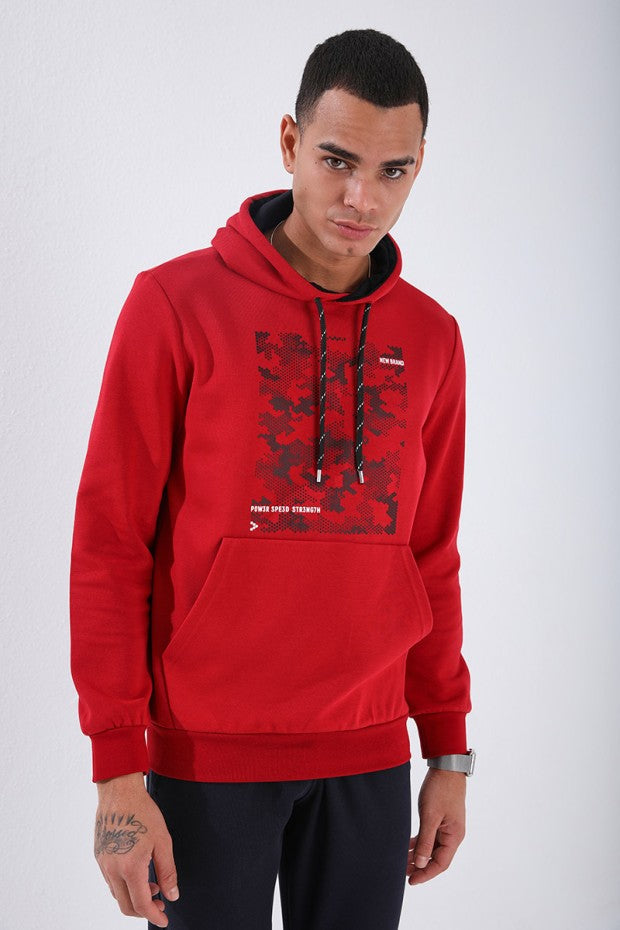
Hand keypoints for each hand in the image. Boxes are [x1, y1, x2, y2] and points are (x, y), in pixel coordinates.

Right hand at [94, 772, 178, 927]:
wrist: (119, 791)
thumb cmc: (142, 812)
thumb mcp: (163, 841)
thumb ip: (168, 871)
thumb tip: (172, 895)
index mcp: (130, 867)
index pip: (141, 904)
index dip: (154, 915)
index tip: (164, 920)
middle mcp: (112, 869)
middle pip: (126, 905)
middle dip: (144, 909)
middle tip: (160, 902)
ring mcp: (103, 863)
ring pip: (117, 894)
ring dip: (134, 897)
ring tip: (152, 884)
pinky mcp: (99, 856)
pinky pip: (110, 880)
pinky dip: (124, 885)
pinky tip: (137, 873)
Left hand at [406, 767, 465, 884]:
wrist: (446, 767)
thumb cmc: (440, 789)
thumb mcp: (430, 816)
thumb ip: (426, 841)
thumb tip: (421, 864)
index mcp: (454, 836)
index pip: (441, 864)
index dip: (426, 874)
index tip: (411, 881)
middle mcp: (452, 835)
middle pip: (436, 858)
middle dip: (420, 867)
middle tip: (402, 873)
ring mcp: (447, 827)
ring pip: (431, 848)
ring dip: (418, 855)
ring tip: (402, 862)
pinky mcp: (440, 819)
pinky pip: (430, 836)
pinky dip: (419, 843)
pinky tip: (407, 846)